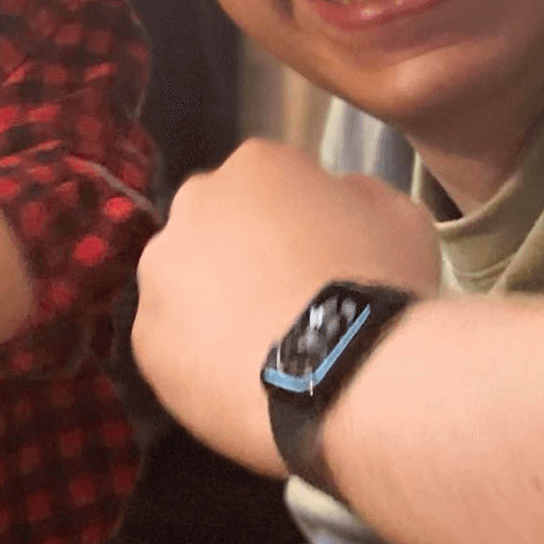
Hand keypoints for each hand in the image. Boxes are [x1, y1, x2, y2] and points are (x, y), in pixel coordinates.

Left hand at [132, 140, 440, 474]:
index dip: (298, 220)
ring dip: (214, 303)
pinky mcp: (146, 338)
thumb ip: (353, 195)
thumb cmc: (379, 287)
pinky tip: (240, 379)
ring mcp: (161, 273)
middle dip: (243, 254)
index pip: (270, 181)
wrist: (346, 379)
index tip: (321, 255)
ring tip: (262, 348)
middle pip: (216, 225)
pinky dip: (198, 356)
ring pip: (186, 282)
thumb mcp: (397, 214)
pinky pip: (173, 341)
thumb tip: (334, 199)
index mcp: (254, 164)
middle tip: (286, 301)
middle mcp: (193, 205)